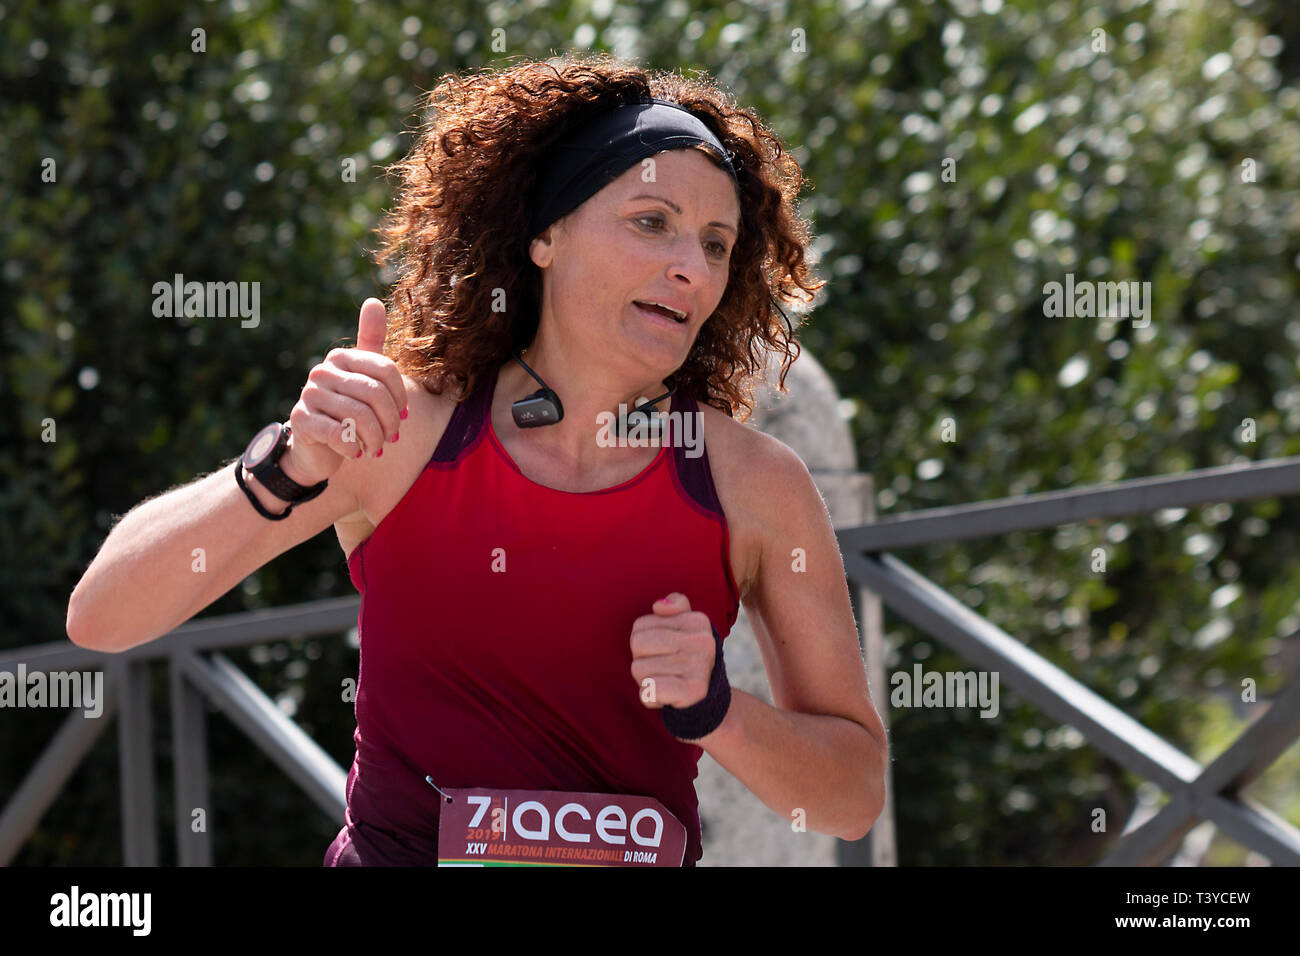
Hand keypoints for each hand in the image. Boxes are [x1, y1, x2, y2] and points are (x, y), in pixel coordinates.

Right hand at [284, 298, 407, 483]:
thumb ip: (370, 343)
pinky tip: (354, 452)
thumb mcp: (362, 377)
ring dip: (374, 439)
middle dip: (390, 422)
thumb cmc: (346, 410)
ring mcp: (309, 394)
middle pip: (375, 394)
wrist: (315, 446)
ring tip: (376, 448)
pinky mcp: (300, 420)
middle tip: (392, 437)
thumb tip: (373, 301)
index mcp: (342, 357)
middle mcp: (322, 371)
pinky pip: (339, 434)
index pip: (386, 370)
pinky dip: (353, 448)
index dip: (401, 397)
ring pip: (359, 417)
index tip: (403, 416)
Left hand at [630, 593, 715, 710]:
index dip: (644, 642)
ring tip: (666, 682)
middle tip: (661, 669)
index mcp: (697, 621)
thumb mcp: (686, 627)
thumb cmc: (687, 660)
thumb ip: (676, 605)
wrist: (707, 702)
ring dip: (646, 680)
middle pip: (637, 644)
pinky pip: (648, 690)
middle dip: (641, 660)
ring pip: (638, 669)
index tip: (664, 651)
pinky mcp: (692, 690)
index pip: (640, 625)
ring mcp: (698, 665)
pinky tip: (666, 697)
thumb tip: (659, 606)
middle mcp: (701, 640)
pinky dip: (649, 698)